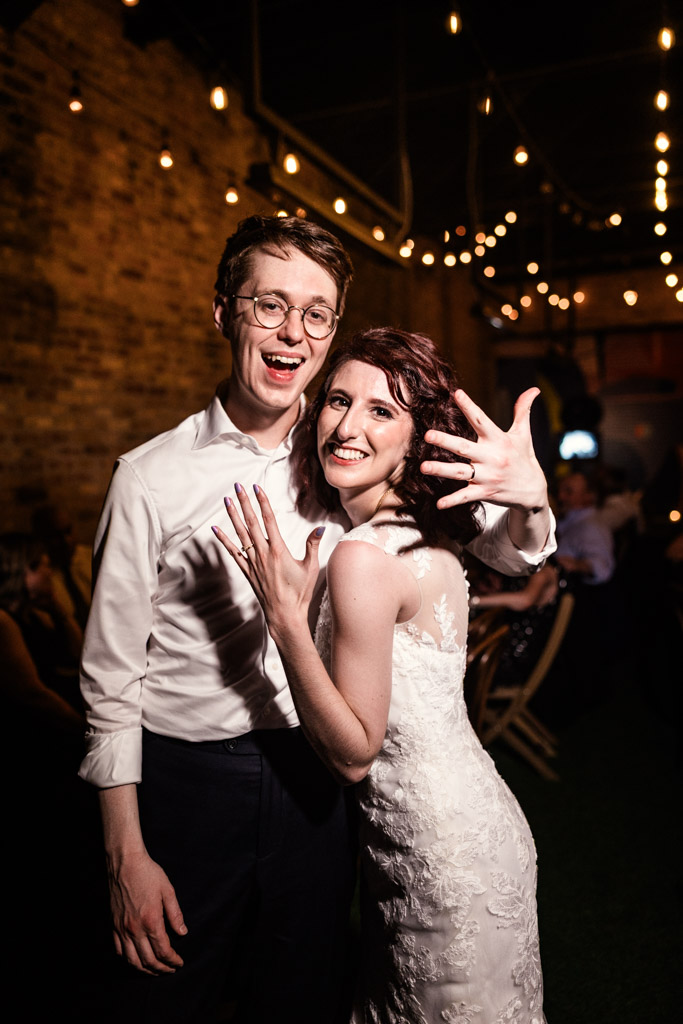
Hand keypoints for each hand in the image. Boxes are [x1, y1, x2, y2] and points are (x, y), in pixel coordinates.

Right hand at [108, 849, 186, 974]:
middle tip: (170, 970)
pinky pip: (119, 950)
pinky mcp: (113, 925)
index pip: (163, 951)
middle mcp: (135, 929)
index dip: (173, 960)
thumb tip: (182, 933)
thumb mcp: (168, 891)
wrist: (125, 863)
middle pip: (148, 960)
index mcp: (151, 921)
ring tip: (155, 971)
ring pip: (132, 960)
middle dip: (161, 969)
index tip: (179, 962)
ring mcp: (122, 929)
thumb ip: (175, 914)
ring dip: (145, 970)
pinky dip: (129, 960)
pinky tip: (136, 960)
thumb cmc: (148, 873)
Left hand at [212, 483, 324, 637]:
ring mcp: (253, 562)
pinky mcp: (247, 571)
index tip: (257, 488)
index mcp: (279, 550)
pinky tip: (215, 529)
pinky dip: (224, 540)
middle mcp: (263, 553)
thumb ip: (312, 545)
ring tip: (227, 500)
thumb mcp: (310, 567)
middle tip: (238, 487)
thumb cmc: (299, 592)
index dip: (262, 502)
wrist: (284, 615)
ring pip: (240, 534)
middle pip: (251, 522)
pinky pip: (233, 552)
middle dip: (244, 503)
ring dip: (233, 516)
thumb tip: (320, 528)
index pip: (269, 520)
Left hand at [421, 387, 547, 512]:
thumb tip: (534, 388)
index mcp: (499, 440)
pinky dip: (453, 500)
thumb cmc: (523, 458)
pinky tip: (438, 504)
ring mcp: (487, 476)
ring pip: (460, 472)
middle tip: (428, 435)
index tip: (456, 394)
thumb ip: (523, 411)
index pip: (482, 420)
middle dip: (446, 441)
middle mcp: (491, 457)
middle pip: (465, 448)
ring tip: (423, 467)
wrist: (533, 491)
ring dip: (441, 469)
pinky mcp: (484, 492)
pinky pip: (466, 496)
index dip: (469, 407)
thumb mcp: (524, 435)